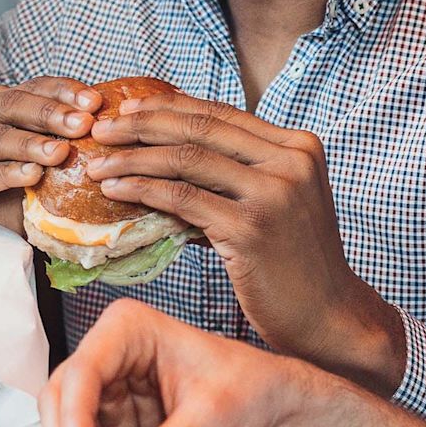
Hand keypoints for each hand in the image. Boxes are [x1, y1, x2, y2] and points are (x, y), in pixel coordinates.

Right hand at [0, 78, 99, 237]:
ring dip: (31, 144)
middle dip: (51, 114)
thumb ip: (58, 155)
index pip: (31, 87)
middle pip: (12, 104)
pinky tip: (31, 175)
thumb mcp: (35, 173)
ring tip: (60, 152)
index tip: (95, 102)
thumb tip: (107, 144)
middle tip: (83, 123)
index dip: (63, 91)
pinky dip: (7, 173)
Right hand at [39, 299, 353, 426]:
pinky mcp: (120, 422)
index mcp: (130, 331)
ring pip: (68, 426)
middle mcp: (112, 356)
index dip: (72, 418)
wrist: (278, 415)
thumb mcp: (208, 422)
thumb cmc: (253, 392)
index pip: (82, 371)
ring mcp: (112, 391)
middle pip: (61, 397)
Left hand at [83, 94, 406, 392]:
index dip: (168, 107)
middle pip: (200, 128)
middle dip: (141, 125)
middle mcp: (290, 161)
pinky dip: (143, 190)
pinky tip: (116, 191)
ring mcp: (274, 193)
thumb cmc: (295, 267)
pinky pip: (182, 199)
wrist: (328, 319)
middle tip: (100, 129)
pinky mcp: (252, 228)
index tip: (127, 110)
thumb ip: (235, 177)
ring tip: (97, 163)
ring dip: (132, 158)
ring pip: (186, 159)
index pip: (220, 114)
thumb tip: (167, 160)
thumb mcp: (275, 205)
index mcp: (298, 146)